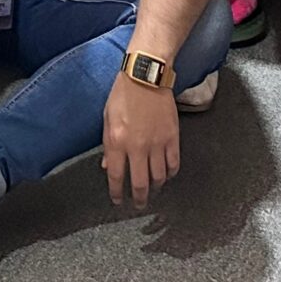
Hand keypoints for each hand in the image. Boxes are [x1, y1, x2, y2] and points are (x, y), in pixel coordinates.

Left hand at [102, 75, 181, 206]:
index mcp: (117, 141)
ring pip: (158, 177)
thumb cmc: (123, 94)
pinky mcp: (172, 137)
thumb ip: (108, 145)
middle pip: (140, 183)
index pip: (117, 177)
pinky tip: (166, 175)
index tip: (118, 201)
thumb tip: (108, 167)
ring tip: (153, 190)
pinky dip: (170, 173)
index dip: (117, 193)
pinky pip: (173, 164)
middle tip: (139, 205)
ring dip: (155, 188)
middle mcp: (137, 146)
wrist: (146, 76)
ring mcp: (157, 143)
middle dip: (139, 199)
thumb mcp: (107, 118)